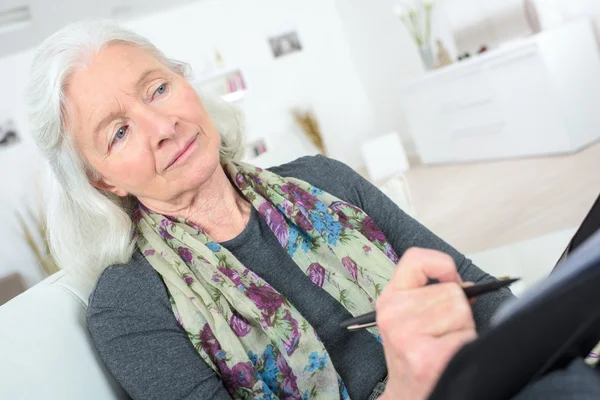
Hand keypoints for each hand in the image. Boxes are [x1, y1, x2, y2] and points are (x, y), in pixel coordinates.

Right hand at [376, 248, 476, 399]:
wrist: (408, 397)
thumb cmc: (414, 356)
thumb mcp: (411, 318)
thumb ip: (433, 294)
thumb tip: (469, 286)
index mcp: (389, 300)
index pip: (416, 259)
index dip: (442, 265)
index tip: (450, 280)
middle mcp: (393, 314)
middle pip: (452, 291)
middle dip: (458, 312)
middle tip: (442, 334)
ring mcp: (407, 335)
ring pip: (462, 311)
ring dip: (463, 330)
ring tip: (445, 345)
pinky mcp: (426, 357)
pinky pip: (466, 335)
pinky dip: (466, 346)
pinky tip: (449, 358)